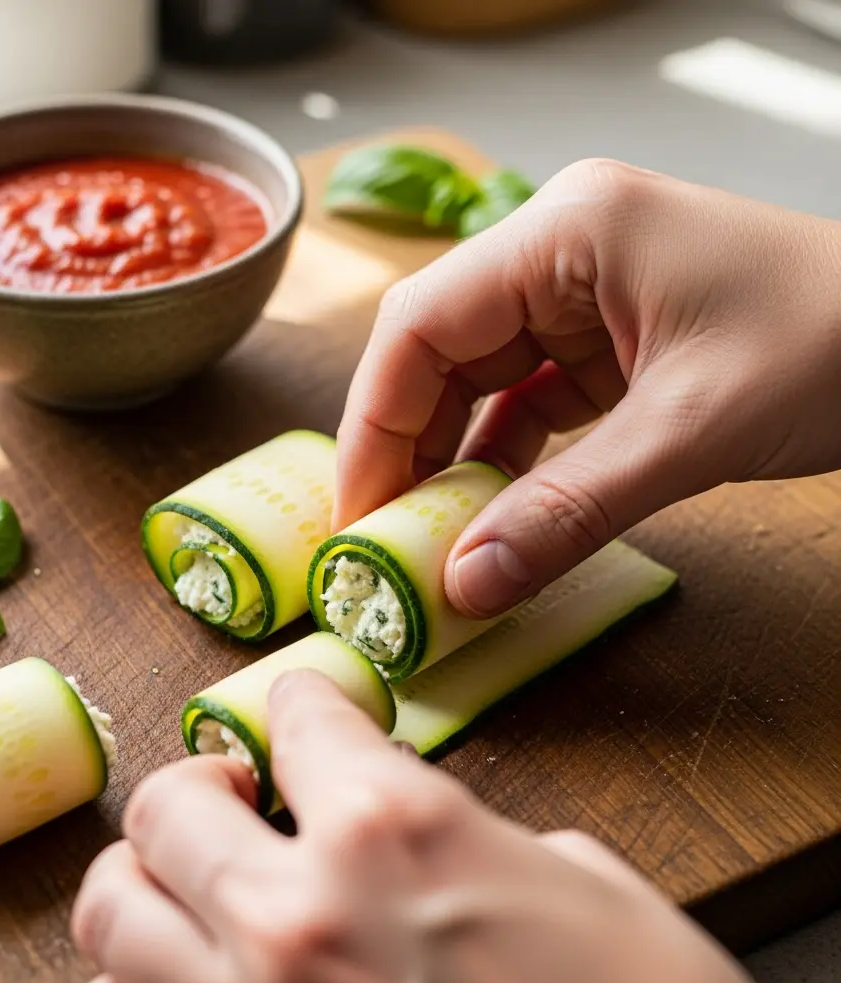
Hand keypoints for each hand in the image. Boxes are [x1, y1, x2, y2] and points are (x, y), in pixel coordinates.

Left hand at [71, 671, 775, 982]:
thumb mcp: (579, 885)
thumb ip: (471, 835)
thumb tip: (426, 828)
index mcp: (393, 827)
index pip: (302, 719)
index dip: (305, 707)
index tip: (303, 713)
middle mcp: (301, 914)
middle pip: (167, 804)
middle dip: (198, 785)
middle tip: (231, 793)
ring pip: (112, 912)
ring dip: (148, 886)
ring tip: (194, 885)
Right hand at [334, 159, 840, 617]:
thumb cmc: (840, 341)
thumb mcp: (689, 434)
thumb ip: (567, 513)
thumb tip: (467, 583)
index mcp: (566, 231)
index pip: (421, 324)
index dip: (373, 423)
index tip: (359, 511)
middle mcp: (560, 251)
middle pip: (437, 353)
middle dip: (407, 448)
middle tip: (387, 537)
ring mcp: (583, 295)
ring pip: (477, 381)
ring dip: (452, 460)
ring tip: (431, 537)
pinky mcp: (607, 341)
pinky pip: (528, 402)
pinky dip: (505, 461)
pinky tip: (489, 513)